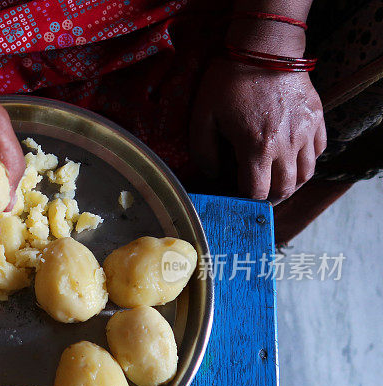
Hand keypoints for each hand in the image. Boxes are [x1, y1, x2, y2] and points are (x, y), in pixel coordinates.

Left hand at [190, 24, 326, 203]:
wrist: (264, 48)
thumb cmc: (228, 82)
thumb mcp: (203, 117)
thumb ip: (203, 152)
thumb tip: (212, 174)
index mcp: (257, 147)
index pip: (258, 193)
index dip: (245, 200)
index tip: (235, 196)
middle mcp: (287, 145)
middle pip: (285, 189)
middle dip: (269, 198)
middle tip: (256, 195)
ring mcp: (306, 131)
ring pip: (306, 174)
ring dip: (290, 183)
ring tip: (274, 181)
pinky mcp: (317, 117)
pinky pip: (319, 150)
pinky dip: (306, 161)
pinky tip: (291, 157)